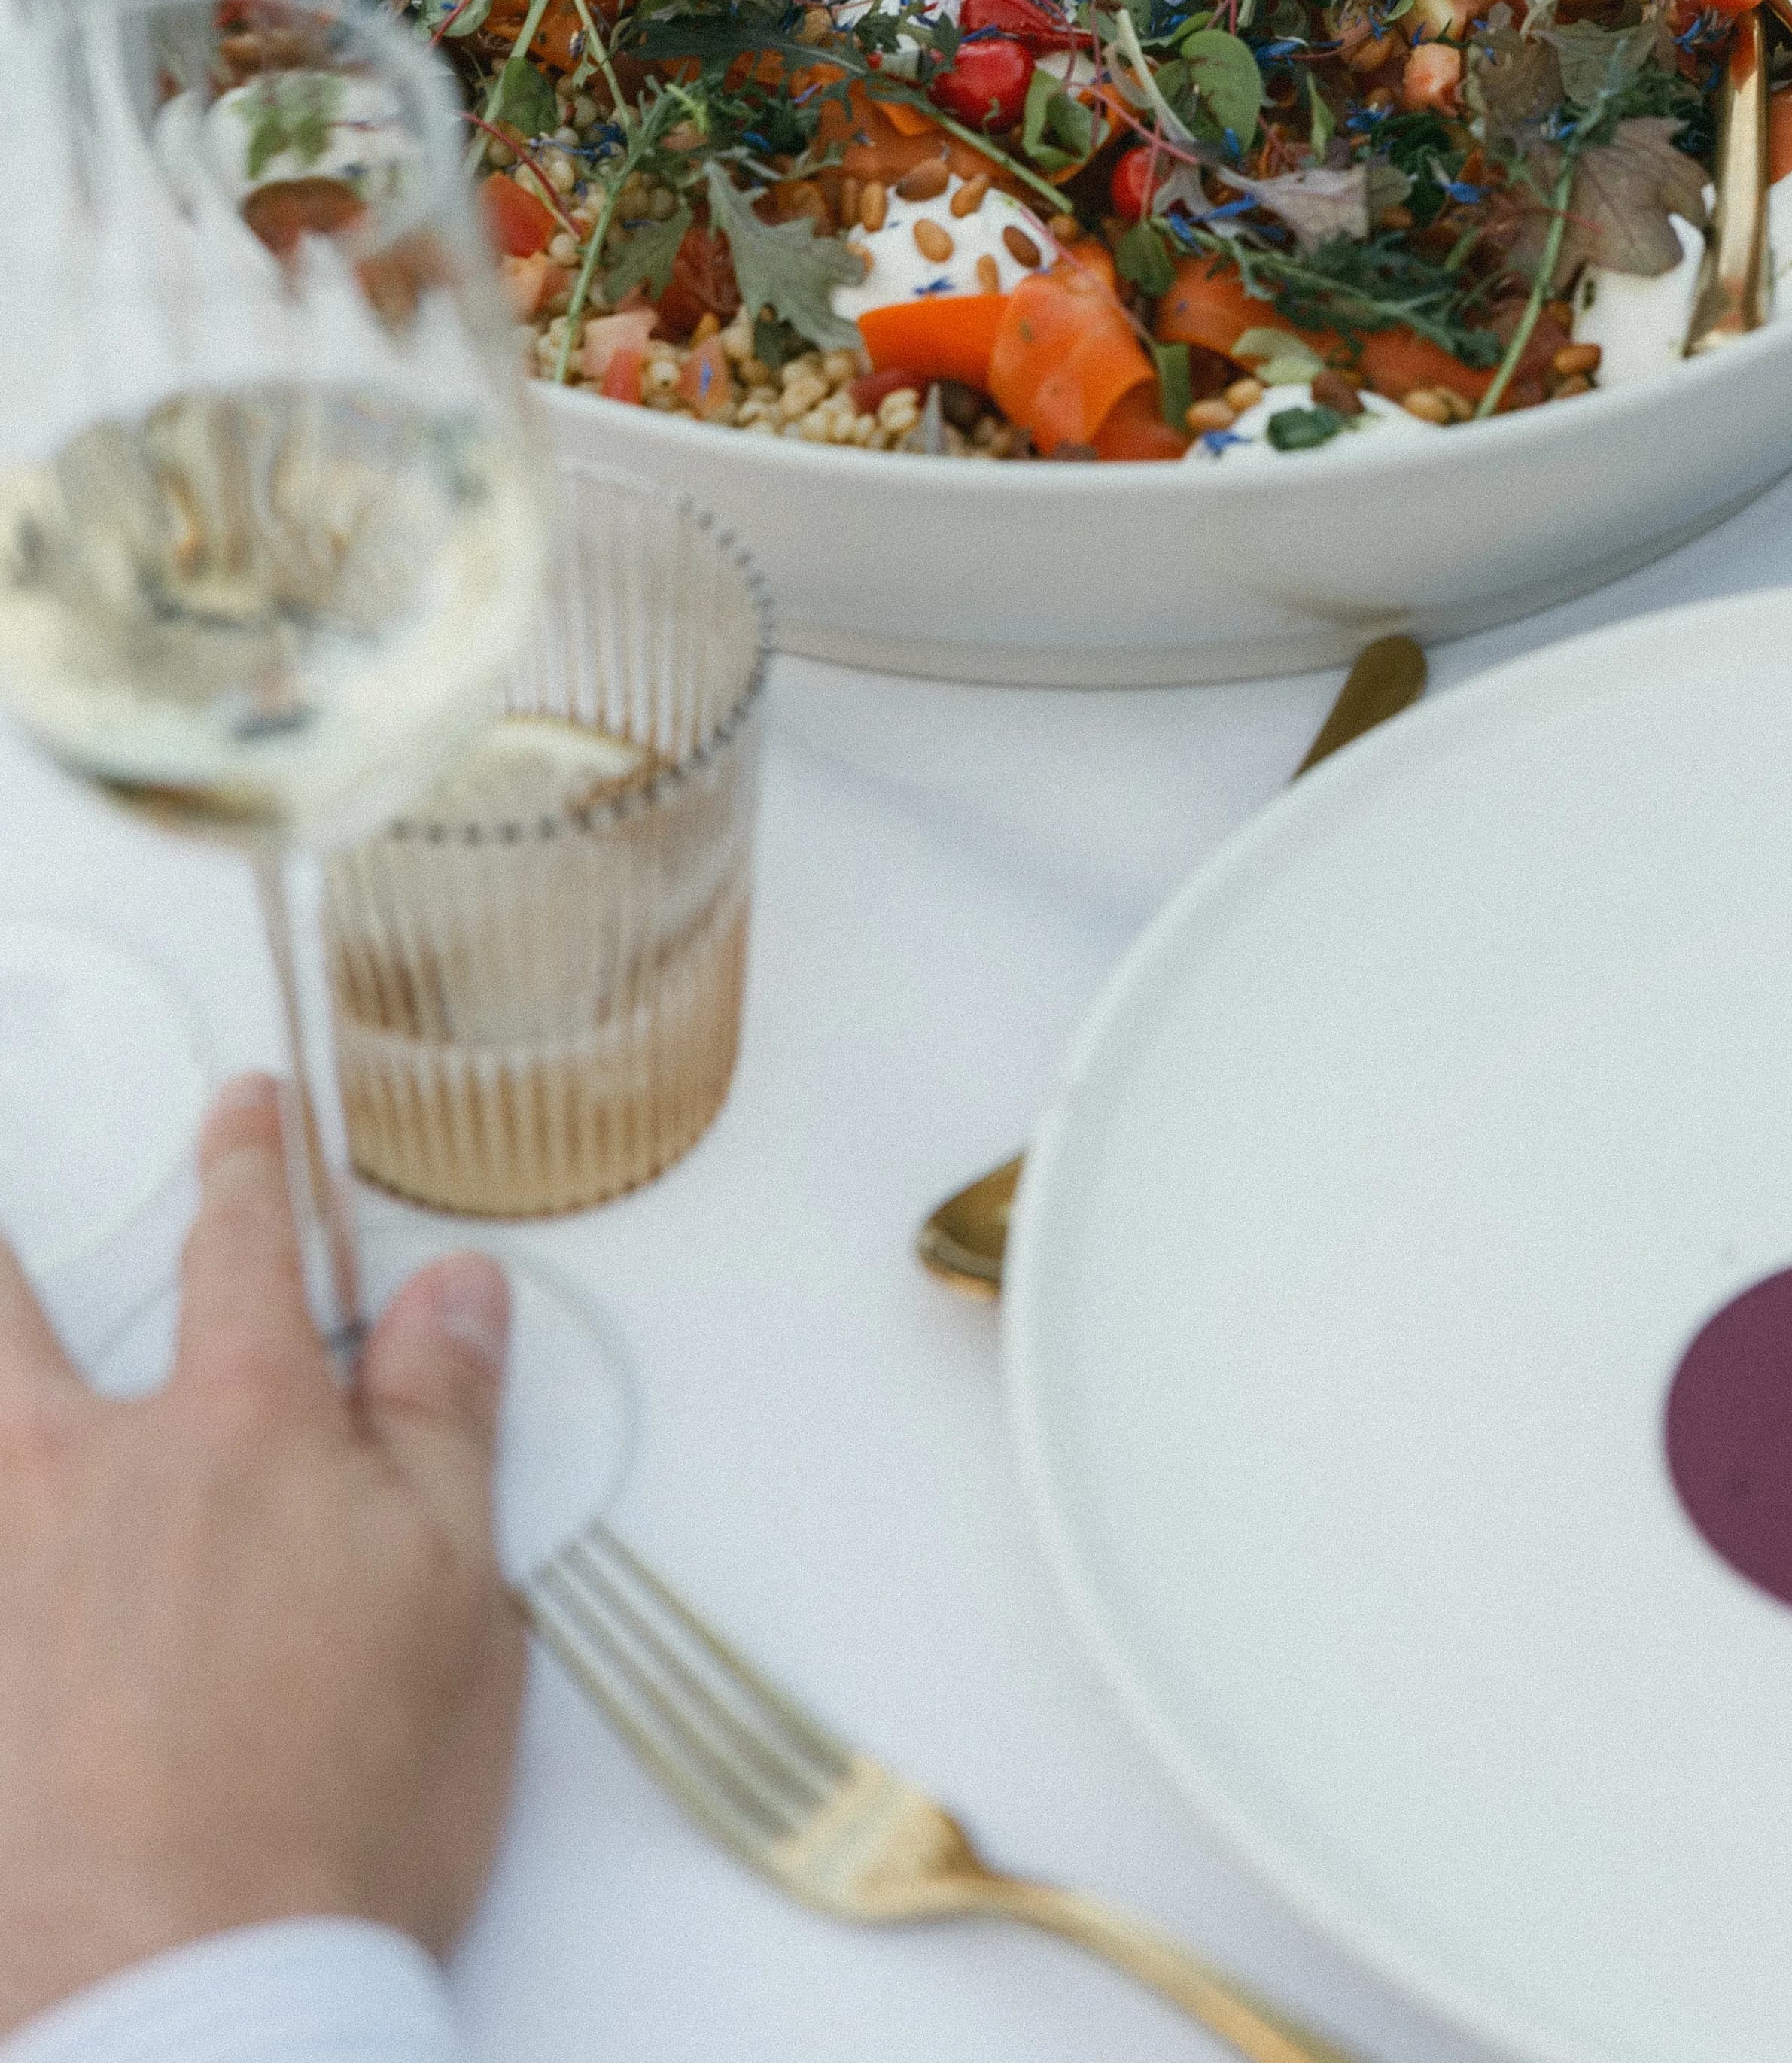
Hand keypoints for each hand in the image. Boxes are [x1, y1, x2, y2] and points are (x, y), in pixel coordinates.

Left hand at [0, 1074, 524, 2036]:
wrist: (188, 1984)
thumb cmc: (335, 1803)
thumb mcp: (453, 1591)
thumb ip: (442, 1420)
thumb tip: (452, 1293)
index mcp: (239, 1435)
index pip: (242, 1249)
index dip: (248, 1163)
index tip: (243, 1110)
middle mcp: (85, 1480)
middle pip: (18, 1319)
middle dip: (14, 1252)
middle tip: (10, 1213)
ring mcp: (0, 1579)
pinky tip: (4, 1561)